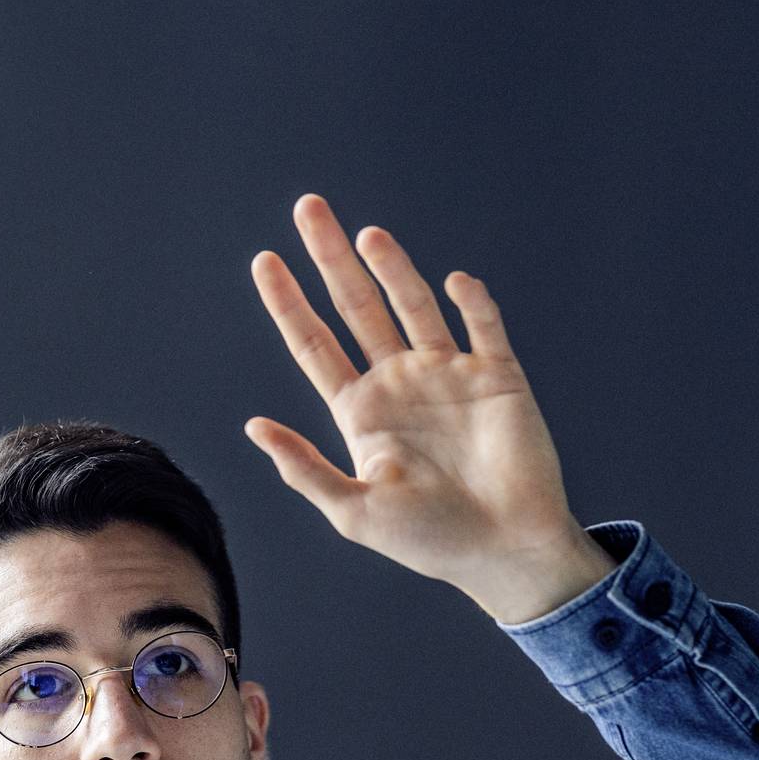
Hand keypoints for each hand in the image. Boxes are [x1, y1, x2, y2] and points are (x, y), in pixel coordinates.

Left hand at [247, 192, 607, 624]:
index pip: (314, 344)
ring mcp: (448, 374)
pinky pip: (482, 324)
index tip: (263, 260)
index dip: (288, 303)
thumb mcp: (355, 513)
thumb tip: (253, 426)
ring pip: (413, 303)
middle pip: (356, 306)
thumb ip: (305, 468)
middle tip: (307, 208)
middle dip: (330, 258)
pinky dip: (470, 300)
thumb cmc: (429, 541)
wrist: (505, 551)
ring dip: (391, 267)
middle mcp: (400, 383)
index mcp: (360, 412)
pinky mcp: (497, 375)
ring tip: (367, 235)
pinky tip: (452, 282)